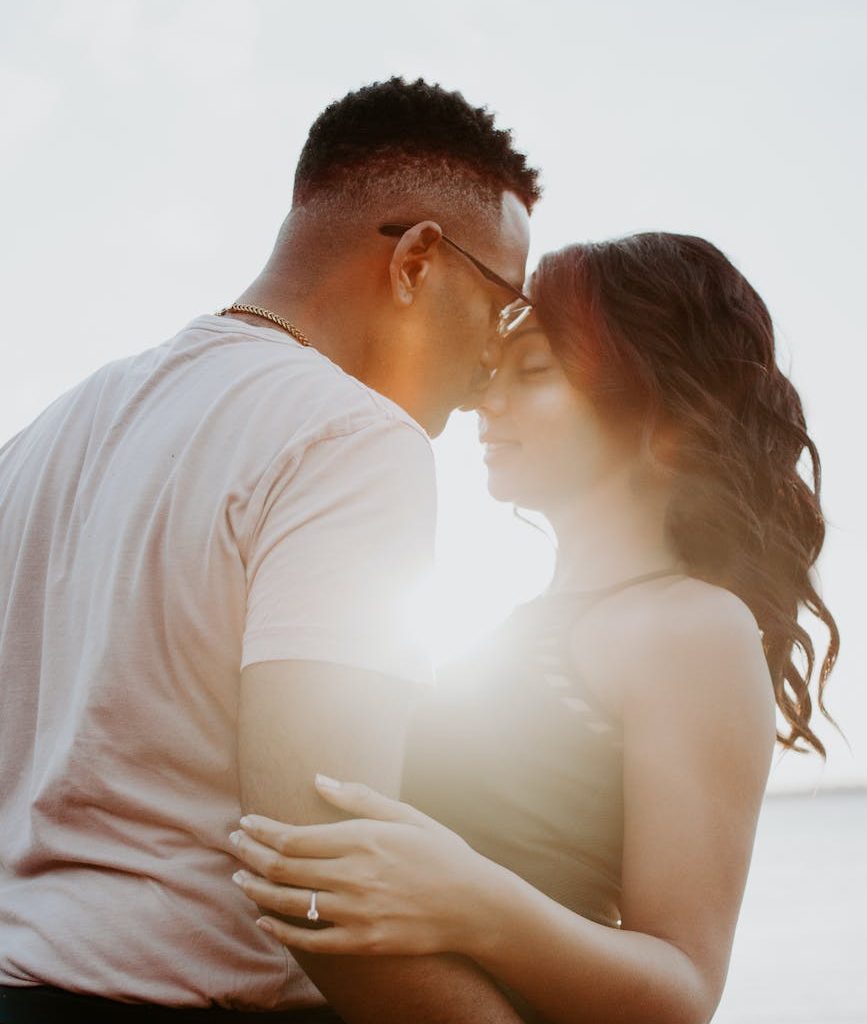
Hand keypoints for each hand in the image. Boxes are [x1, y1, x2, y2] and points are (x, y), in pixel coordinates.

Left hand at [230, 775, 498, 956]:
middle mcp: (354, 876)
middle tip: (234, 844)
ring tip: (239, 878)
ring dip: (256, 890)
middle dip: (250, 854)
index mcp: (363, 839)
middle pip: (283, 868)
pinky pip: (310, 940)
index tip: (245, 822)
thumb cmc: (441, 853)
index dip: (262, 830)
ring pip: (289, 903)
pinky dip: (280, 931)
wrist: (475, 905)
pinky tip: (264, 920)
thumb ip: (359, 797)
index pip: (293, 837)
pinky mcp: (362, 942)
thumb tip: (318, 777)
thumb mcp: (406, 815)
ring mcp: (357, 913)